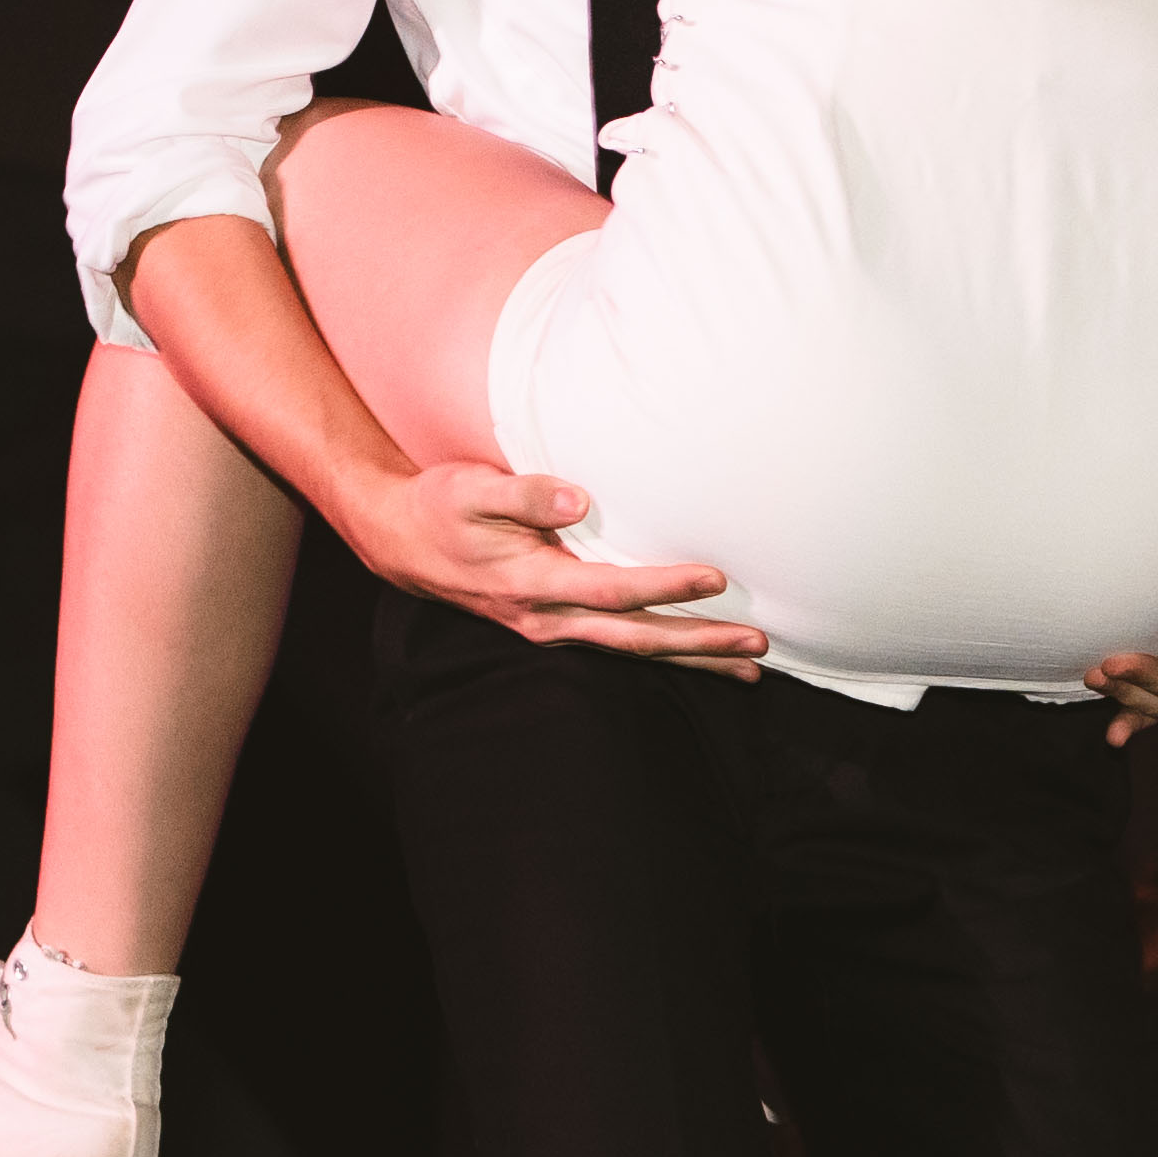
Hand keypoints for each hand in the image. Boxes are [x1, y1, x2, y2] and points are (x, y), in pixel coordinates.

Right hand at [333, 458, 764, 664]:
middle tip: (756, 643)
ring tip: (749, 666)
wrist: (402, 541)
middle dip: (698, 643)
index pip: (611, 590)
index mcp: (531, 584)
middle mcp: (547, 618)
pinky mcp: (559, 624)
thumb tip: (578, 499)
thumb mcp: (470, 490)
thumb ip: (524, 495)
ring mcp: (554, 628)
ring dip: (692, 659)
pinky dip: (664, 653)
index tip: (714, 576)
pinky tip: (702, 657)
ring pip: (633, 651)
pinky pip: (621, 645)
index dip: (663, 584)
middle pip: (635, 638)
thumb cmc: (440, 507)